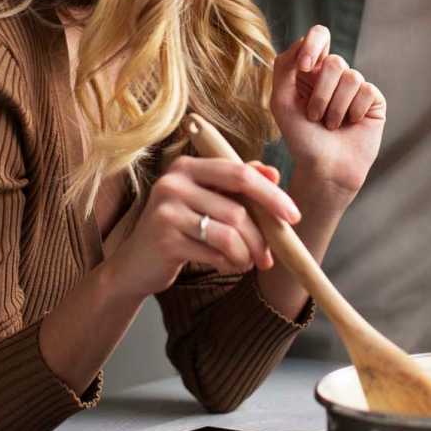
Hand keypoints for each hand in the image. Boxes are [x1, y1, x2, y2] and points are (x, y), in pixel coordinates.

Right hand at [107, 157, 299, 298]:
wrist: (136, 262)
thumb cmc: (179, 227)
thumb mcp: (206, 199)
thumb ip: (237, 184)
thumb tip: (273, 173)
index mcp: (187, 166)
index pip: (239, 173)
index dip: (271, 195)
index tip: (293, 216)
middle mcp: (174, 182)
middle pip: (238, 208)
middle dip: (262, 236)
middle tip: (270, 256)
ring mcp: (166, 210)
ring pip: (229, 234)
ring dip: (246, 255)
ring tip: (245, 263)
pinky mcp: (165, 238)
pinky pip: (215, 253)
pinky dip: (229, 264)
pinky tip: (226, 265)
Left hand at [271, 24, 385, 203]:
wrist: (325, 168)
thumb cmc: (300, 137)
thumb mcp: (281, 101)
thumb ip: (285, 67)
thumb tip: (302, 41)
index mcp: (311, 70)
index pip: (319, 36)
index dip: (314, 45)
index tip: (305, 67)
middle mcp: (334, 75)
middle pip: (335, 61)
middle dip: (321, 93)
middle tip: (314, 116)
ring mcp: (355, 86)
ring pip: (351, 76)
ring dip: (335, 107)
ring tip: (330, 125)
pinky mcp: (373, 99)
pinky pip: (367, 91)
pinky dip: (354, 111)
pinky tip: (351, 124)